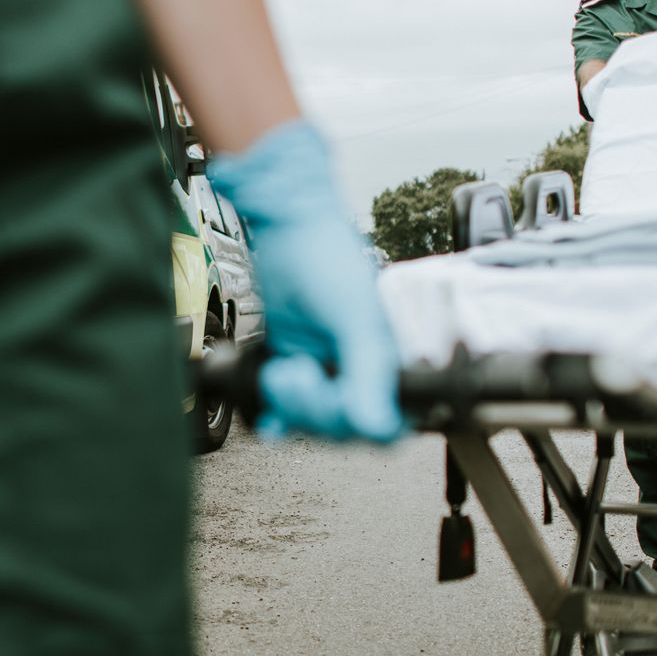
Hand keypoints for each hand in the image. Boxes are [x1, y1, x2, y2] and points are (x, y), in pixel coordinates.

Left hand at [209, 121, 400, 440]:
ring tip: (279, 371)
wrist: (287, 227)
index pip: (384, 427)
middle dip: (313, 408)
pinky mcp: (296, 361)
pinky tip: (269, 421)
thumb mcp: (353, 317)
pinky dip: (278, 417)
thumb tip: (375, 426)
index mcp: (387, 363)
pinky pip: (289, 408)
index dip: (355, 423)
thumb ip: (367, 371)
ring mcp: (326, 368)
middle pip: (343, 429)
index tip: (333, 396)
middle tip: (293, 373)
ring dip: (291, 406)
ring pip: (314, 421)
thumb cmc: (329, 259)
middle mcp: (360, 370)